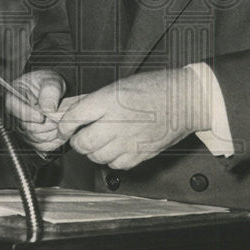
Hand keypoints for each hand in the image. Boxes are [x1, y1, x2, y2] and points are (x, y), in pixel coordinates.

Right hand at [3, 69, 67, 154]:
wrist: (53, 92)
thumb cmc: (48, 84)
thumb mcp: (51, 80)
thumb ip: (50, 90)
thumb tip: (48, 108)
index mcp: (14, 97)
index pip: (14, 109)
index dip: (29, 115)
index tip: (42, 116)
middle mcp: (15, 116)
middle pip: (27, 127)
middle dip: (46, 124)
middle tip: (59, 117)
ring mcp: (23, 129)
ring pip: (36, 139)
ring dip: (52, 132)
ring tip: (61, 121)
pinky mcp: (32, 139)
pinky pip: (42, 146)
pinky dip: (55, 141)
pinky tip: (61, 131)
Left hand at [56, 68, 210, 169]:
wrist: (185, 100)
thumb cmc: (155, 88)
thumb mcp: (120, 85)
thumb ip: (97, 101)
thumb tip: (74, 112)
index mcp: (111, 100)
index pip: (75, 117)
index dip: (64, 125)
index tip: (64, 127)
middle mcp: (118, 122)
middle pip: (83, 143)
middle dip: (77, 140)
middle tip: (81, 135)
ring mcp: (129, 141)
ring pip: (97, 157)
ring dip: (93, 151)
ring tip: (100, 141)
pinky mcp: (140, 154)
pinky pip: (115, 165)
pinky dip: (111, 159)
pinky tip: (116, 148)